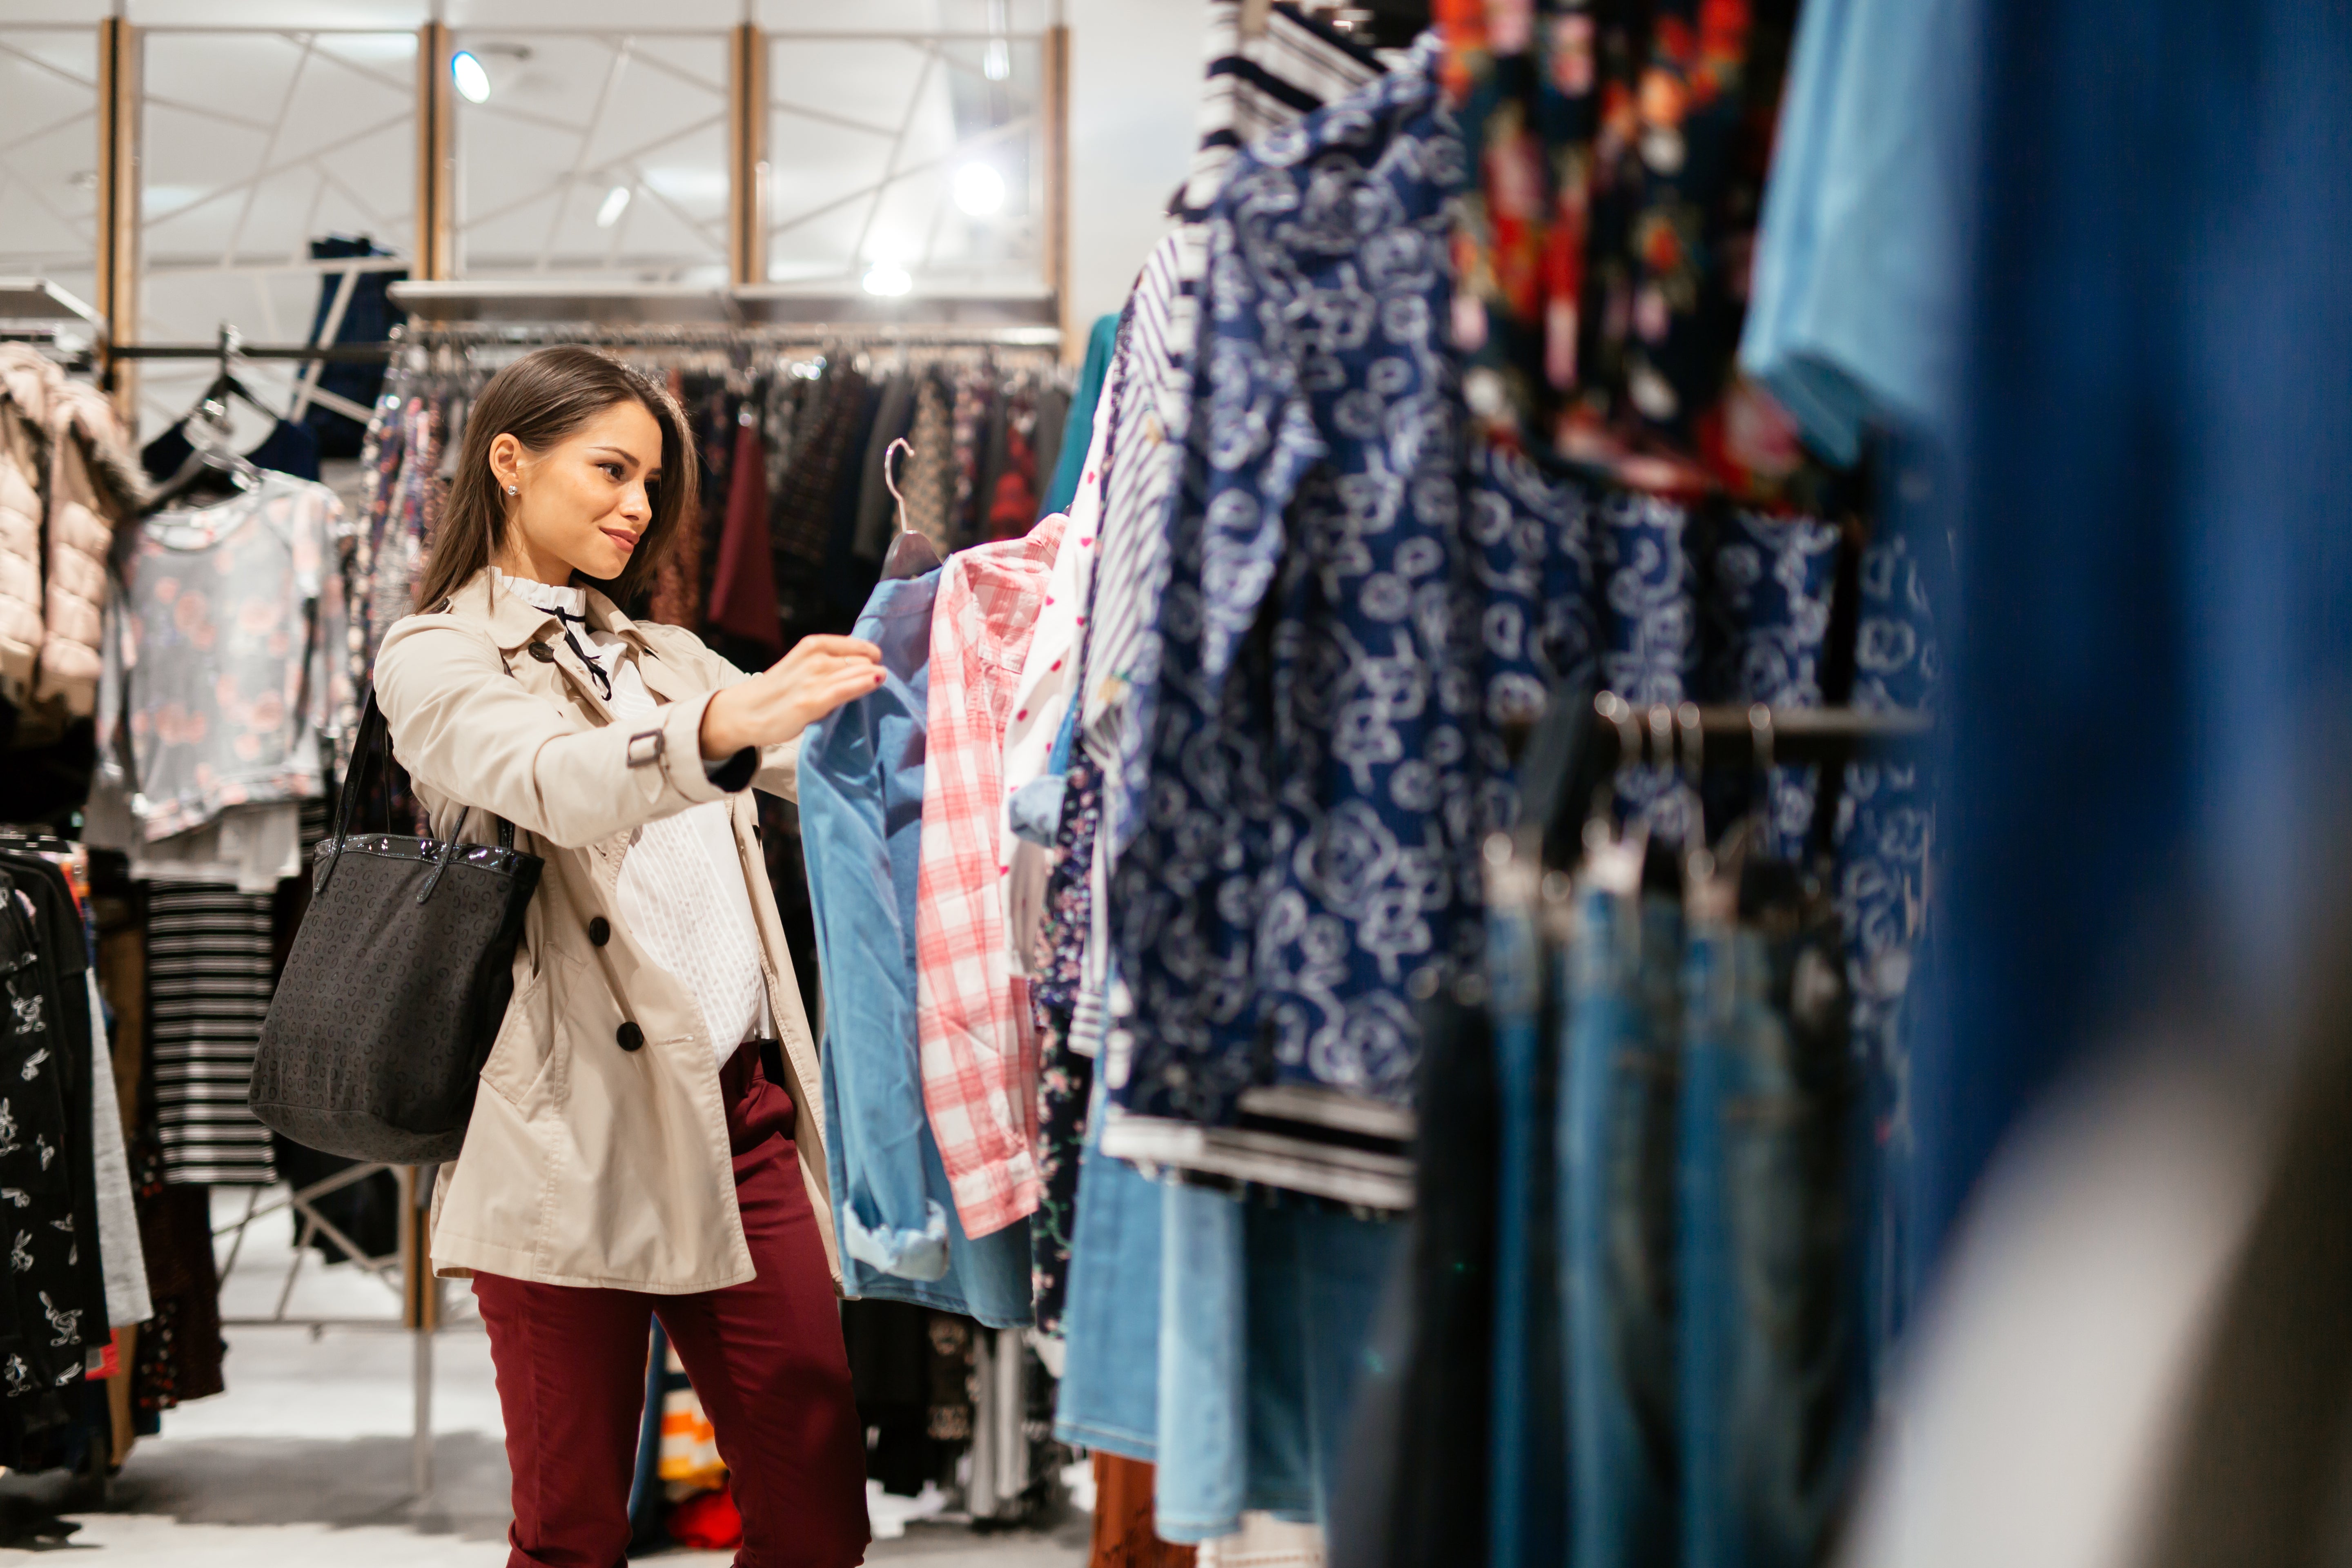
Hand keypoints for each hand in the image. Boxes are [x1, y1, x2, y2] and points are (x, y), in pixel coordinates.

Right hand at [699, 636, 884, 758]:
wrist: (745, 713)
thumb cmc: (779, 691)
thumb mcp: (803, 664)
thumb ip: (830, 661)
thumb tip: (867, 660)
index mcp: (813, 644)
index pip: (858, 645)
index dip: (871, 656)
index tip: (875, 666)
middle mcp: (815, 657)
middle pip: (862, 660)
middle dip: (871, 670)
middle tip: (876, 681)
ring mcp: (813, 679)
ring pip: (859, 671)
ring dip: (873, 678)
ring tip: (880, 685)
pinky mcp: (812, 701)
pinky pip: (847, 688)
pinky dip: (865, 683)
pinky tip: (878, 680)